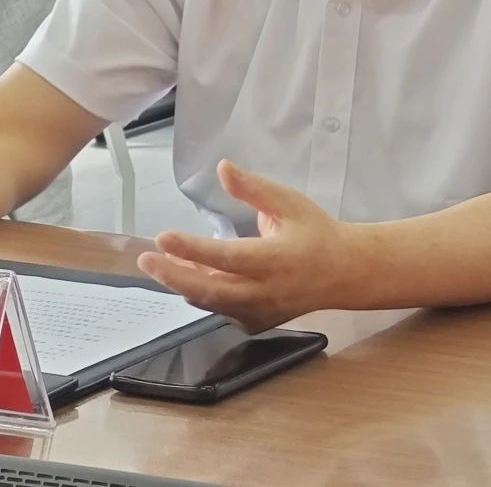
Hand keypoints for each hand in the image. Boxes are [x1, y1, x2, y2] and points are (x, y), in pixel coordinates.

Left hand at [137, 159, 358, 332]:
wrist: (344, 273)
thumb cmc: (316, 231)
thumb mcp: (289, 202)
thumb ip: (253, 188)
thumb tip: (222, 168)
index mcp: (275, 259)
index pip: (225, 257)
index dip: (191, 249)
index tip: (163, 238)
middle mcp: (265, 291)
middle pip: (210, 291)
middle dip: (173, 276)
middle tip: (146, 260)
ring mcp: (261, 313)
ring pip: (212, 304)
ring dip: (184, 284)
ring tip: (161, 264)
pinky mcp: (257, 323)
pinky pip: (222, 311)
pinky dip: (203, 295)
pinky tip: (191, 277)